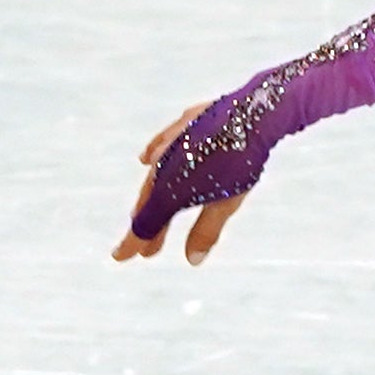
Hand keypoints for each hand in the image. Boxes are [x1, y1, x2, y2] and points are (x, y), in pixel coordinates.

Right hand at [115, 104, 246, 262]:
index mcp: (169, 189)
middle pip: (150, 202)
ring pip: (155, 174)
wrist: (253, 114)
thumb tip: (192, 260)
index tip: (121, 257)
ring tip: (147, 212)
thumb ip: (206, 231)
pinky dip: (153, 155)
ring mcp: (171, 142)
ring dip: (151, 196)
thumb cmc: (240, 162)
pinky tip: (147, 159)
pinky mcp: (183, 123)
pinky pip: (161, 145)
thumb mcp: (225, 203)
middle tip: (149, 250)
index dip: (134, 242)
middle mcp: (162, 166)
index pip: (146, 224)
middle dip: (148, 227)